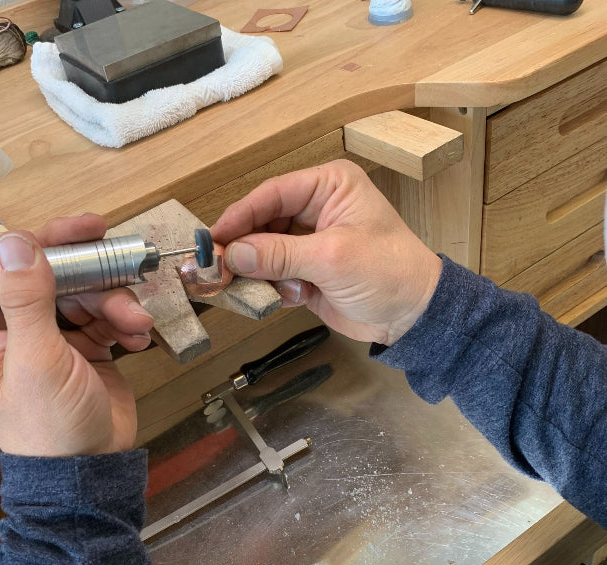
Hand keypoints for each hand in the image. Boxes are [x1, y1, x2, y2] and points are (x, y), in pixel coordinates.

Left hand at [0, 215, 152, 456]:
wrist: (94, 470)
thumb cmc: (50, 427)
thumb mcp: (36, 361)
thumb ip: (26, 300)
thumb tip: (15, 241)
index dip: (3, 247)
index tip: (40, 236)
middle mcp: (8, 326)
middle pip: (35, 269)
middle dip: (74, 260)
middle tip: (100, 233)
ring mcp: (49, 332)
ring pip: (77, 287)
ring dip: (112, 298)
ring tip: (135, 323)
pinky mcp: (84, 341)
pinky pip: (103, 311)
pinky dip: (124, 320)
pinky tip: (136, 339)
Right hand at [211, 160, 441, 345]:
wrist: (412, 318)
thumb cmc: (387, 273)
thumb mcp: (331, 258)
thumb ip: (279, 254)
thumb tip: (231, 254)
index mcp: (329, 187)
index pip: (273, 194)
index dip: (240, 215)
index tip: (213, 238)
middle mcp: (316, 209)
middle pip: (263, 222)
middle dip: (244, 247)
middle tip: (218, 269)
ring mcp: (309, 243)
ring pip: (264, 251)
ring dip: (258, 271)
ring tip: (252, 287)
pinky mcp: (306, 272)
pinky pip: (274, 275)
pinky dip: (272, 288)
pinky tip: (288, 298)